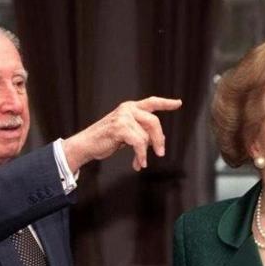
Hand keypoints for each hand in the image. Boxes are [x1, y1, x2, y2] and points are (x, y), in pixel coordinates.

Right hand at [62, 97, 181, 171]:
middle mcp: (127, 109)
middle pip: (154, 122)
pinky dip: (141, 155)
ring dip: (144, 153)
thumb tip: (158, 141)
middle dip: (159, 139)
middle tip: (160, 153)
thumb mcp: (126, 133)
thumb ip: (140, 132)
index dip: (166, 103)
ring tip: (140, 161)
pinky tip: (138, 163)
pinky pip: (139, 143)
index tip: (178, 103)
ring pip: (146, 136)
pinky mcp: (120, 127)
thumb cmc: (104, 140)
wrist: (86, 145)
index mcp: (130, 108)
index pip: (152, 102)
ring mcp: (123, 117)